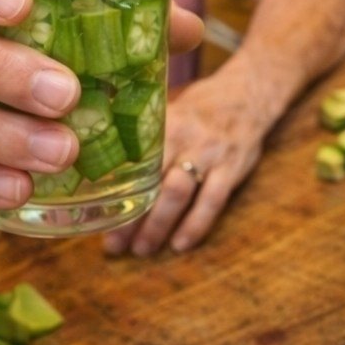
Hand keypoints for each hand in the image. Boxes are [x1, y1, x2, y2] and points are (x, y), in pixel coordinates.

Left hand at [102, 65, 265, 257]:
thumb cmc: (199, 109)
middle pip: (152, 181)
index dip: (114, 190)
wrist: (248, 94)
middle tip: (114, 246)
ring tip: (142, 249)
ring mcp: (211, 153)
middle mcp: (185, 136)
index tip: (96, 216)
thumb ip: (144, 138)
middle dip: (132, 218)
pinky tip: (180, 245)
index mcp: (164, 122)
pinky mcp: (233, 167)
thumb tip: (100, 169)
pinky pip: (213, 201)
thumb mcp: (171, 110)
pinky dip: (195, 226)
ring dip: (158, 226)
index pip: (133, 160)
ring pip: (178, 193)